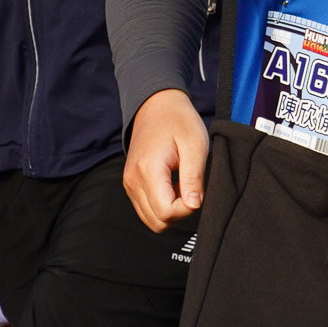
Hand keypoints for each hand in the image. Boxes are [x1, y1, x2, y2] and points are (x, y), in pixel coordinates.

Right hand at [125, 87, 209, 230]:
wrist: (156, 105)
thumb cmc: (178, 121)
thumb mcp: (195, 145)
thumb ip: (194, 178)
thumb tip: (195, 206)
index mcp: (148, 171)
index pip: (166, 212)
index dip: (187, 209)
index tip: (198, 192)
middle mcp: (133, 181)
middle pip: (156, 222)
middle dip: (179, 214)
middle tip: (192, 191)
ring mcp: (129, 184)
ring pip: (150, 219)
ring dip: (170, 211)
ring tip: (183, 187)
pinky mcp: (131, 184)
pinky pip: (146, 209)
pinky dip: (162, 205)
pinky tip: (173, 187)